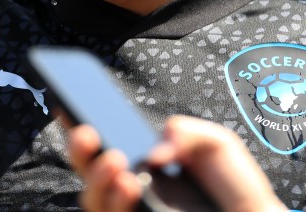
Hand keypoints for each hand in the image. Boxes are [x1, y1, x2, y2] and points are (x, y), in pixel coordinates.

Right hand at [69, 115, 286, 211]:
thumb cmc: (235, 186)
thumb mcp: (216, 144)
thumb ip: (187, 133)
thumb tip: (155, 149)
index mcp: (144, 164)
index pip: (103, 146)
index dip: (81, 126)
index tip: (70, 105)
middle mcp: (132, 190)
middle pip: (90, 172)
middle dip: (80, 150)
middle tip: (87, 132)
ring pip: (95, 202)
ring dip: (97, 179)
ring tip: (116, 161)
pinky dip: (115, 204)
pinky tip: (131, 185)